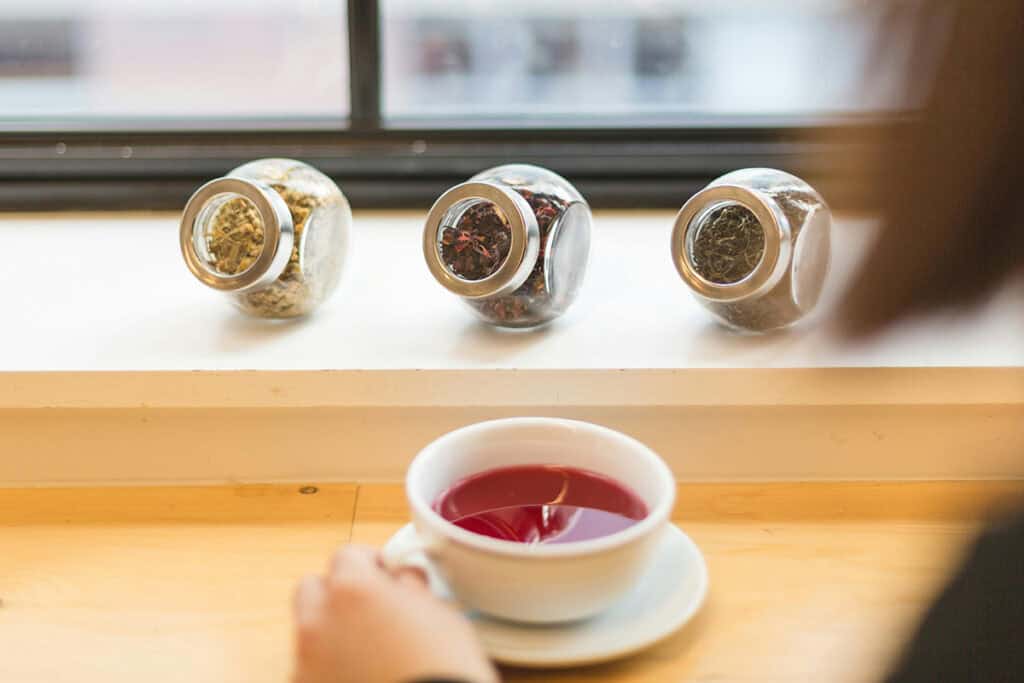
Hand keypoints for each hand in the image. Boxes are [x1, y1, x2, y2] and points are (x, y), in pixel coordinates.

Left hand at [292, 545, 497, 682]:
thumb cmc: (443, 670)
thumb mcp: (442, 616)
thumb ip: (412, 589)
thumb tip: (404, 580)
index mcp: (353, 590)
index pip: (348, 554)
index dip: (371, 562)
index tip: (388, 575)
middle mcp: (319, 622)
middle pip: (313, 588)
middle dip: (338, 592)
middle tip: (372, 607)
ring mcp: (306, 663)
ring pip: (309, 630)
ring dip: (332, 630)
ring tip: (370, 650)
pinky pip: (311, 668)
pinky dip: (329, 667)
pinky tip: (361, 676)